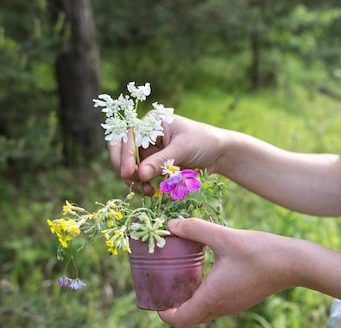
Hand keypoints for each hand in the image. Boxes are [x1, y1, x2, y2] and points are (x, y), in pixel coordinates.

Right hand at [108, 114, 223, 194]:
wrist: (219, 152)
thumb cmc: (203, 142)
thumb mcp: (182, 150)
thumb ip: (161, 161)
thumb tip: (140, 174)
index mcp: (151, 122)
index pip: (128, 137)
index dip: (125, 156)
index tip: (129, 173)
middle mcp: (145, 134)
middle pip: (121, 151)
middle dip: (125, 168)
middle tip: (135, 183)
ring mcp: (147, 149)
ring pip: (128, 166)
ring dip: (134, 180)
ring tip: (148, 191)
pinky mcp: (152, 163)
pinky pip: (140, 175)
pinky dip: (142, 184)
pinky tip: (152, 191)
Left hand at [157, 218, 299, 327]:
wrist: (295, 263)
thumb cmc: (260, 252)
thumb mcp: (225, 236)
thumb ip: (196, 230)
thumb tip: (171, 225)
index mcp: (212, 298)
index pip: (179, 321)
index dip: (163, 313)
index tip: (156, 297)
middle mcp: (221, 308)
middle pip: (189, 319)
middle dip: (174, 306)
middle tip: (165, 284)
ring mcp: (233, 306)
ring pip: (203, 313)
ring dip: (190, 300)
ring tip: (183, 276)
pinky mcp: (242, 300)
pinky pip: (216, 305)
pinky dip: (205, 295)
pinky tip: (207, 271)